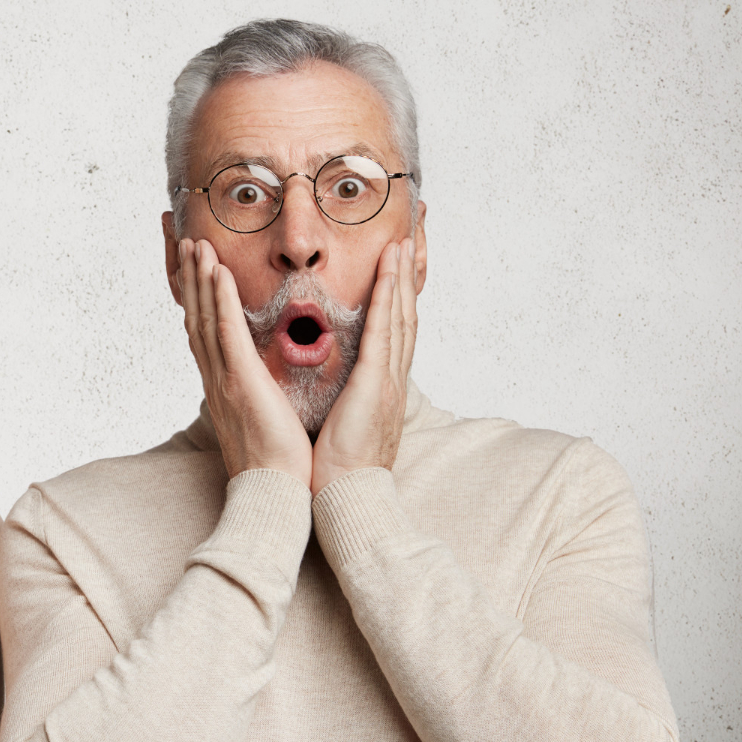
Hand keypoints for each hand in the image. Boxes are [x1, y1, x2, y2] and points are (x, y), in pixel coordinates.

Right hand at [177, 239, 311, 483]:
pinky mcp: (240, 381)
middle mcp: (217, 378)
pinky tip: (217, 272)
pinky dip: (219, 299)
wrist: (274, 492)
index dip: (199, 299)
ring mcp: (224, 378)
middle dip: (190, 279)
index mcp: (225, 386)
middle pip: (197, 318)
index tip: (196, 269)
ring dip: (199, 279)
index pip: (206, 332)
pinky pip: (226, 332)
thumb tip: (268, 383)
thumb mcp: (266, 419)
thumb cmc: (278, 464)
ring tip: (195, 245)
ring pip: (206, 318)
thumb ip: (262, 394)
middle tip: (184, 243)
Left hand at [311, 238, 417, 494]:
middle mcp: (391, 379)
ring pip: (399, 316)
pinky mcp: (377, 384)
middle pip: (403, 316)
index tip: (395, 269)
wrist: (348, 500)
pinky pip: (384, 331)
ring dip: (401, 276)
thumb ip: (340, 402)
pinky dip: (388, 297)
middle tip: (411, 241)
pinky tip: (389, 270)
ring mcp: (388, 380)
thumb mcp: (340, 427)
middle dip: (407, 278)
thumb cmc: (337, 471)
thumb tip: (330, 391)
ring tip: (402, 242)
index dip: (396, 299)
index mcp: (381, 389)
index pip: (392, 333)